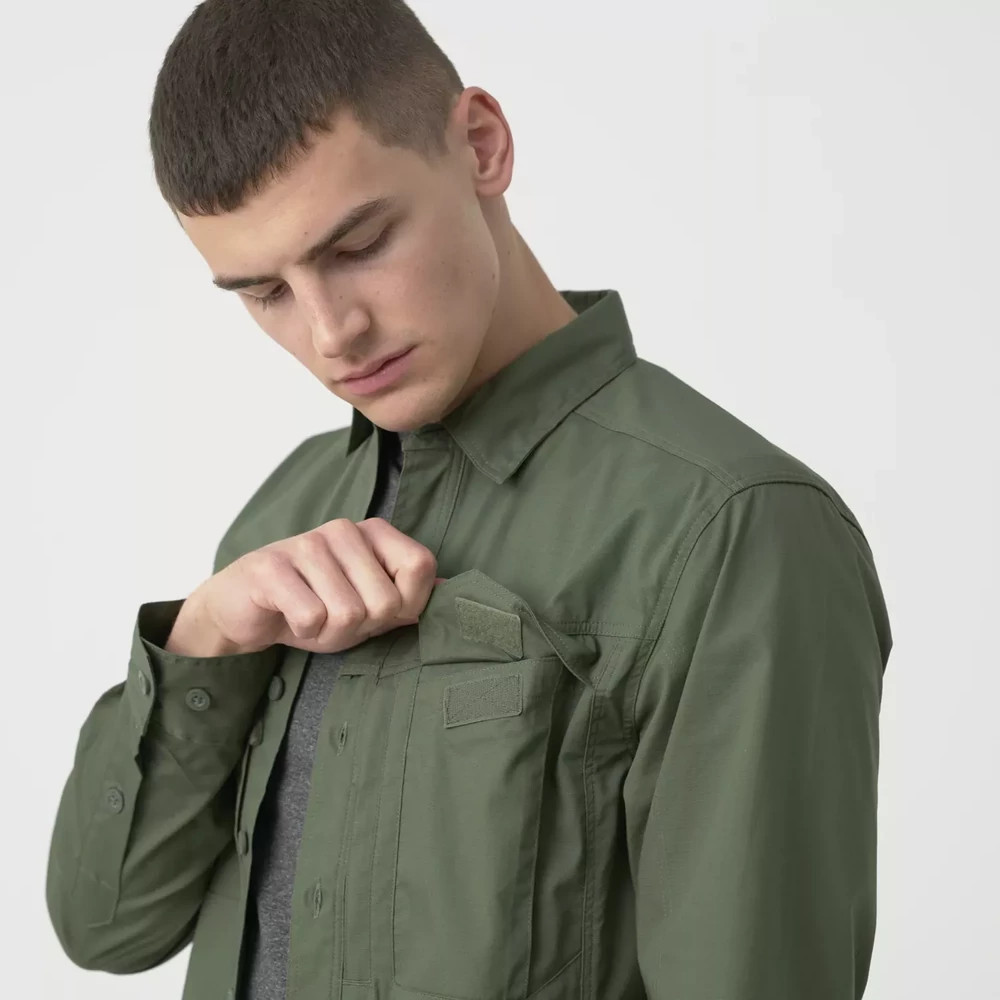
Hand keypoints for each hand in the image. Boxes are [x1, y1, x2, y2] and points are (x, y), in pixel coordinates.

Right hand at [179, 518, 441, 654]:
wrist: (243, 612)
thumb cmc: (311, 608)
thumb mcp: (369, 608)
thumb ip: (410, 598)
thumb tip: (457, 593)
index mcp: (374, 533)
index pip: (421, 567)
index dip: (405, 605)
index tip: (377, 611)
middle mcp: (344, 530)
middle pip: (385, 600)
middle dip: (360, 627)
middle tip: (331, 618)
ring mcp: (307, 543)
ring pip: (348, 613)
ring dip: (328, 633)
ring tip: (309, 617)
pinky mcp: (272, 566)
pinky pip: (312, 617)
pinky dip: (302, 631)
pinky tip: (288, 617)